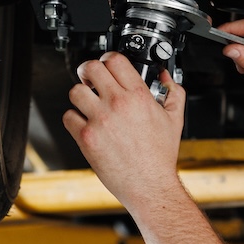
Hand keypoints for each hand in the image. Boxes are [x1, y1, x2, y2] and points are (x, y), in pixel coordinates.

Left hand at [63, 51, 185, 208]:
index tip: (107, 65)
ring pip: (75, 91)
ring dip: (80, 95)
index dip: (108, 59)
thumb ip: (174, 93)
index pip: (115, 60)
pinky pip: (69, 116)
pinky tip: (86, 123)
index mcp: (139, 96)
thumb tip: (166, 78)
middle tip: (91, 80)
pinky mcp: (86, 137)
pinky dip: (74, 118)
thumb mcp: (175, 120)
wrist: (149, 184)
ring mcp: (100, 120)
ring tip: (88, 104)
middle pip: (91, 68)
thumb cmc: (160, 157)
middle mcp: (118, 104)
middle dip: (89, 71)